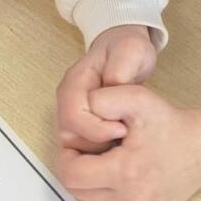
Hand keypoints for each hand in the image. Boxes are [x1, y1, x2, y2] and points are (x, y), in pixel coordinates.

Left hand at [54, 86, 200, 200]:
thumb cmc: (170, 124)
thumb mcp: (137, 98)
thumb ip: (103, 98)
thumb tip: (80, 111)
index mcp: (126, 172)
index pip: (70, 174)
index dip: (66, 156)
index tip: (78, 142)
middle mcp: (132, 200)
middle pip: (76, 192)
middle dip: (74, 168)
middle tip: (88, 149)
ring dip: (87, 183)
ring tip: (103, 160)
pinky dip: (103, 194)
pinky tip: (116, 175)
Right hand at [57, 25, 157, 151]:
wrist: (124, 50)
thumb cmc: (126, 50)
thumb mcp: (132, 50)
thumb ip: (121, 66)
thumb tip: (112, 85)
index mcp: (75, 81)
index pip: (73, 115)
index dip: (96, 129)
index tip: (123, 129)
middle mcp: (68, 98)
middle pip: (68, 134)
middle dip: (96, 143)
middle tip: (124, 138)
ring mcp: (72, 110)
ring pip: (73, 143)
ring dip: (97, 149)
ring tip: (122, 142)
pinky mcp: (80, 122)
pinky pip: (81, 144)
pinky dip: (99, 150)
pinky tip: (118, 144)